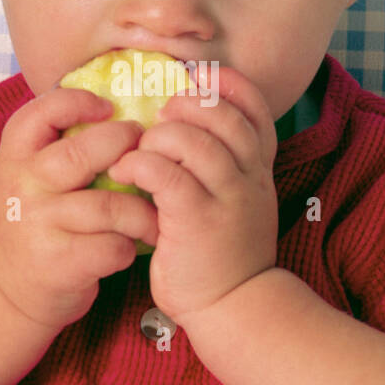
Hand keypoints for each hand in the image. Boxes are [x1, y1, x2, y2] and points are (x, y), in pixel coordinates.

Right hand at [0, 88, 158, 331]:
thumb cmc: (23, 230)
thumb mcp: (18, 181)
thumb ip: (48, 151)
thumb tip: (108, 112)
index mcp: (12, 159)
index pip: (42, 112)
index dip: (79, 102)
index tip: (109, 107)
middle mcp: (22, 186)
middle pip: (84, 152)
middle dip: (126, 147)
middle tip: (149, 154)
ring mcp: (40, 225)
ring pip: (111, 205)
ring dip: (142, 211)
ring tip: (153, 214)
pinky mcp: (61, 263)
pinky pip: (114, 245)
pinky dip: (129, 246)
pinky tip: (128, 246)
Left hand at [104, 62, 278, 327]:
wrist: (233, 306)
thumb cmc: (223, 253)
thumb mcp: (237, 202)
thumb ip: (223, 165)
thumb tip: (185, 124)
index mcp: (259, 169)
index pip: (256, 109)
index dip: (228, 85)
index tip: (199, 78)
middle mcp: (250, 178)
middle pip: (226, 116)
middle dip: (188, 104)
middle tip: (162, 116)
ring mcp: (227, 199)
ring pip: (195, 141)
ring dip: (160, 135)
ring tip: (141, 148)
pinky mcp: (196, 221)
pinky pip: (166, 174)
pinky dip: (141, 162)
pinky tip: (126, 170)